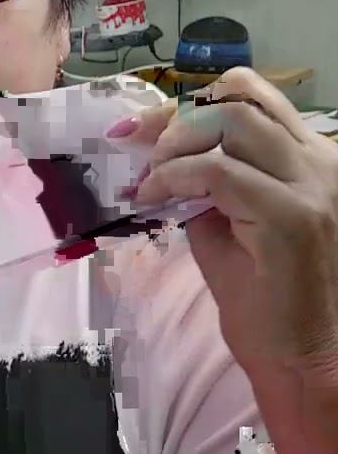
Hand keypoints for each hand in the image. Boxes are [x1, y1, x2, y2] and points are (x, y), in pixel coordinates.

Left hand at [118, 68, 337, 373]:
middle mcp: (321, 162)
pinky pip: (217, 171)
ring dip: (175, 143)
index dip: (187, 103)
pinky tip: (152, 198)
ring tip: (151, 178)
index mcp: (311, 159)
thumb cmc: (266, 300)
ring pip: (232, 119)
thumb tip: (158, 158)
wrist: (302, 359)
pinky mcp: (292, 216)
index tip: (139, 128)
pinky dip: (173, 177)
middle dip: (174, 115)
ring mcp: (313, 186)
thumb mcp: (227, 224)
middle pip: (239, 95)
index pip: (250, 97)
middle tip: (134, 146)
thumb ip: (206, 183)